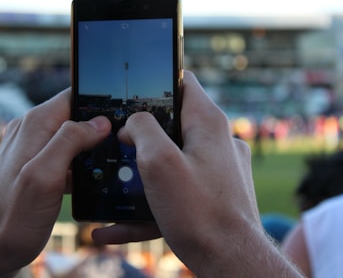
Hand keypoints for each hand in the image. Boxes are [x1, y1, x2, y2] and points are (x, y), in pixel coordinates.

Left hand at [0, 89, 111, 277]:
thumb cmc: (11, 218)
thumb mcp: (44, 177)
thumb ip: (70, 142)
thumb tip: (100, 122)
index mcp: (34, 125)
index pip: (73, 96)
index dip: (99, 103)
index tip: (121, 117)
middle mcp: (31, 130)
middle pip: (74, 115)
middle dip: (99, 127)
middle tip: (120, 145)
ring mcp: (31, 149)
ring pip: (71, 136)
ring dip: (90, 147)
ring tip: (109, 163)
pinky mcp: (33, 167)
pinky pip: (63, 155)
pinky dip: (79, 163)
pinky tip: (90, 180)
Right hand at [93, 71, 300, 276]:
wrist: (231, 263)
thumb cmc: (199, 213)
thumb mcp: (159, 162)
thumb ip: (142, 129)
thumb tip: (132, 125)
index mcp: (207, 123)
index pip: (183, 82)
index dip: (155, 82)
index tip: (130, 94)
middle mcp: (217, 141)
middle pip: (172, 123)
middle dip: (140, 136)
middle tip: (115, 146)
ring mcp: (218, 169)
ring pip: (171, 161)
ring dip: (140, 176)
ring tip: (111, 191)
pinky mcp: (213, 194)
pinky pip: (176, 191)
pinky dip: (148, 205)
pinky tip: (114, 227)